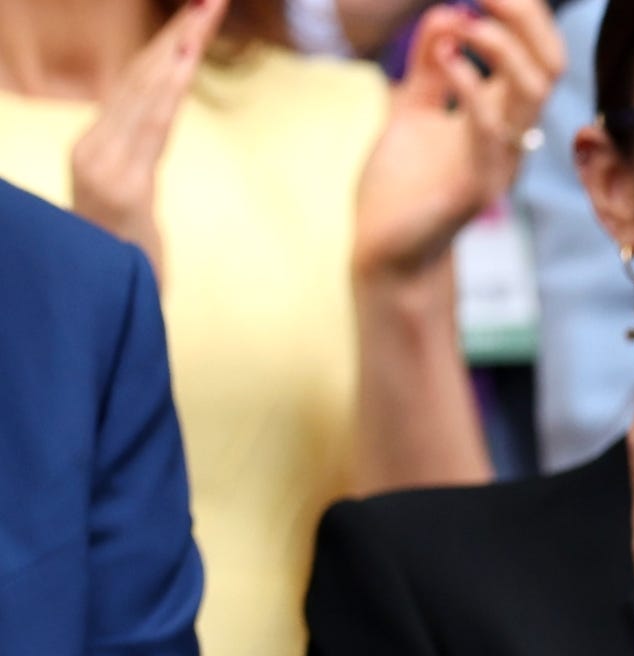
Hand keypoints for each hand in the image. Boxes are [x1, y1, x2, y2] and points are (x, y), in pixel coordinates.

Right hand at [66, 0, 227, 278]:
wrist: (105, 311)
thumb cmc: (121, 263)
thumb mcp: (133, 204)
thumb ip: (139, 160)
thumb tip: (154, 123)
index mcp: (95, 149)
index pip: (135, 86)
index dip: (165, 46)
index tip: (196, 13)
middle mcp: (94, 151)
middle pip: (142, 79)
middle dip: (178, 34)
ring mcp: (106, 166)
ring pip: (147, 95)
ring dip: (178, 50)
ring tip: (203, 12)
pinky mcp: (124, 187)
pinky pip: (151, 127)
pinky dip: (166, 88)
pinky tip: (183, 57)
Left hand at [352, 0, 563, 282]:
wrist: (386, 249)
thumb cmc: (401, 187)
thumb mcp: (413, 109)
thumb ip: (429, 65)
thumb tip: (447, 14)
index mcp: (501, 115)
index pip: (536, 52)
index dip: (521, 13)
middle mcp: (511, 135)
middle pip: (549, 63)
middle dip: (525, 17)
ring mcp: (500, 161)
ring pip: (534, 92)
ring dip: (502, 46)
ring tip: (465, 23)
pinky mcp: (480, 185)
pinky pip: (490, 127)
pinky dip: (470, 84)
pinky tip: (445, 60)